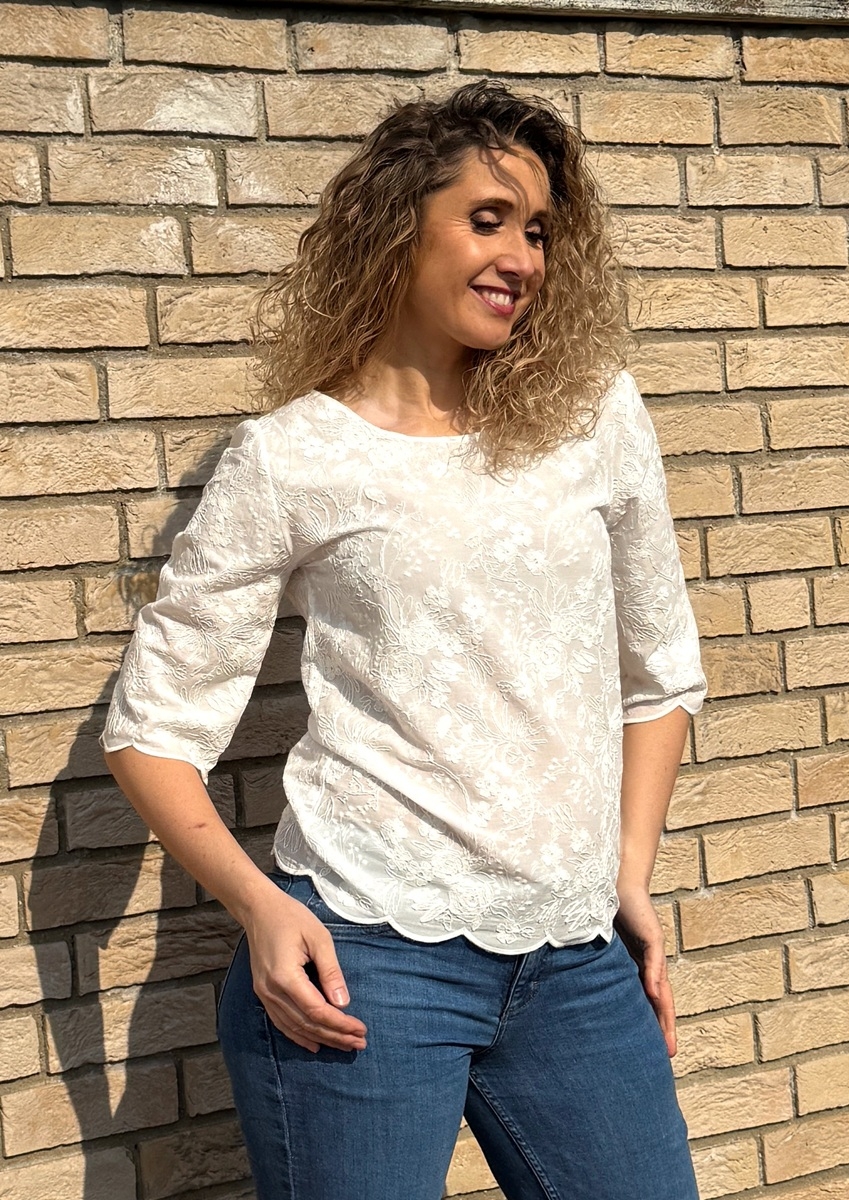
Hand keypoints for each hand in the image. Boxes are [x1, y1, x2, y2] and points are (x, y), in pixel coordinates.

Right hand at [243, 883, 367, 1053]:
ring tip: (344, 1045)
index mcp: (286, 976)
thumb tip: (343, 1003)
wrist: (259, 909)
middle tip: (359, 1043)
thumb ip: (331, 971)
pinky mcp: (263, 993)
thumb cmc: (291, 917)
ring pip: (294, 1027)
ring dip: (321, 1038)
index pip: (317, 1010)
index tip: (361, 1030)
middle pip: (307, 1023)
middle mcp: (272, 991)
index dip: (340, 1024)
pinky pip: (281, 1022)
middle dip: (335, 1036)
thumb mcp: (319, 937)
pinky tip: (314, 1043)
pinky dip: (299, 1035)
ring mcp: (264, 994)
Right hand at [614, 882, 676, 1057]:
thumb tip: (577, 983)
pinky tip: (655, 998)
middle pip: (660, 999)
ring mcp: (653, 950)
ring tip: (666, 1037)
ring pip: (662, 988)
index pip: (646, 998)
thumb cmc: (607, 909)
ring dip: (664, 1013)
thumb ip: (597, 963)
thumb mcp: (602, 945)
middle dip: (663, 1027)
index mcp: (636, 964)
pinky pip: (654, 963)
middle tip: (667, 1054)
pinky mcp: (652, 937)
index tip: (651, 1046)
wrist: (617, 881)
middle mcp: (649, 961)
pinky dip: (654, 981)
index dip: (649, 1021)